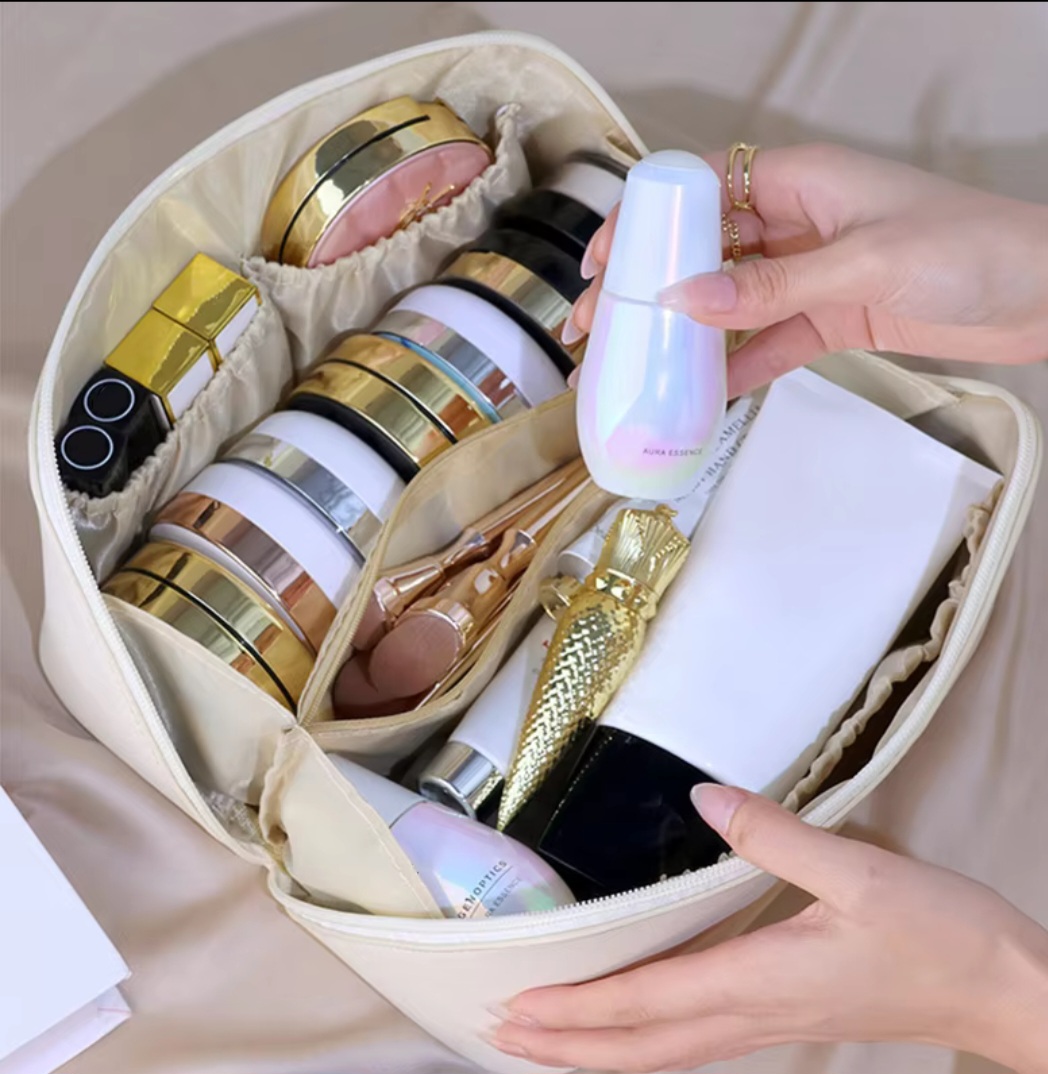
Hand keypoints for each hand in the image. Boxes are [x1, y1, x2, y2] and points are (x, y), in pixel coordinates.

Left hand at [491, 785, 1047, 1071]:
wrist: (1004, 990)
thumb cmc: (938, 933)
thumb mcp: (859, 870)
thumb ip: (776, 835)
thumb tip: (704, 800)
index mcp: (761, 979)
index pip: (648, 1001)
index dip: (579, 1010)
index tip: (518, 1009)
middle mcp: (754, 1014)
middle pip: (642, 1046)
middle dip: (568, 1046)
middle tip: (499, 1035)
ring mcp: (770, 1025)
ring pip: (665, 1053)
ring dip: (599, 1050)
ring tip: (546, 1041)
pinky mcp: (786, 1018)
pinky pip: (696, 1043)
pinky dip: (645, 1043)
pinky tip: (634, 1031)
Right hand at [565, 144, 1047, 397]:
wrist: (1044, 295)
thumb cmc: (972, 249)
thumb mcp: (862, 263)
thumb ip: (772, 287)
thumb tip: (686, 301)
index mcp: (802, 180)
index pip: (703, 188)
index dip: (646, 220)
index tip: (604, 259)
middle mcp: (798, 223)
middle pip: (705, 250)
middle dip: (651, 285)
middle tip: (603, 325)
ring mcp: (812, 274)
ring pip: (731, 302)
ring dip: (687, 334)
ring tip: (638, 366)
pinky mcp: (830, 317)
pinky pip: (769, 342)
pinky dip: (738, 368)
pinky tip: (705, 395)